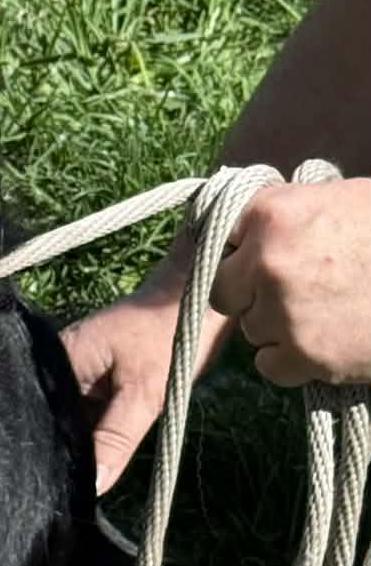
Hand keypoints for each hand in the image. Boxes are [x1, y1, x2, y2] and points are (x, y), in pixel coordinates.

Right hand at [62, 294, 178, 494]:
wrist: (195, 296)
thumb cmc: (168, 335)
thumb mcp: (144, 394)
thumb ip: (115, 439)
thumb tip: (92, 486)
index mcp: (57, 363)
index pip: (39, 420)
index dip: (47, 456)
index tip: (55, 492)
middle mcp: (55, 368)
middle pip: (50, 424)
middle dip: (63, 456)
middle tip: (69, 496)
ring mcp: (71, 375)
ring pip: (68, 424)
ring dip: (79, 448)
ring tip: (82, 482)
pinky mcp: (88, 382)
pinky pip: (82, 417)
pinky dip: (93, 436)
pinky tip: (98, 458)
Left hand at [213, 177, 370, 386]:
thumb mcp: (341, 200)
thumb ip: (290, 213)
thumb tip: (249, 230)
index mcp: (274, 213)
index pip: (224, 237)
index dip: (242, 249)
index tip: (256, 256)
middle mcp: (267, 261)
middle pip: (223, 288)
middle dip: (248, 292)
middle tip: (287, 292)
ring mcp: (281, 312)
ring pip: (251, 328)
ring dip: (277, 326)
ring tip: (323, 312)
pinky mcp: (301, 355)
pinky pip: (268, 365)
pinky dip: (290, 361)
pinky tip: (323, 342)